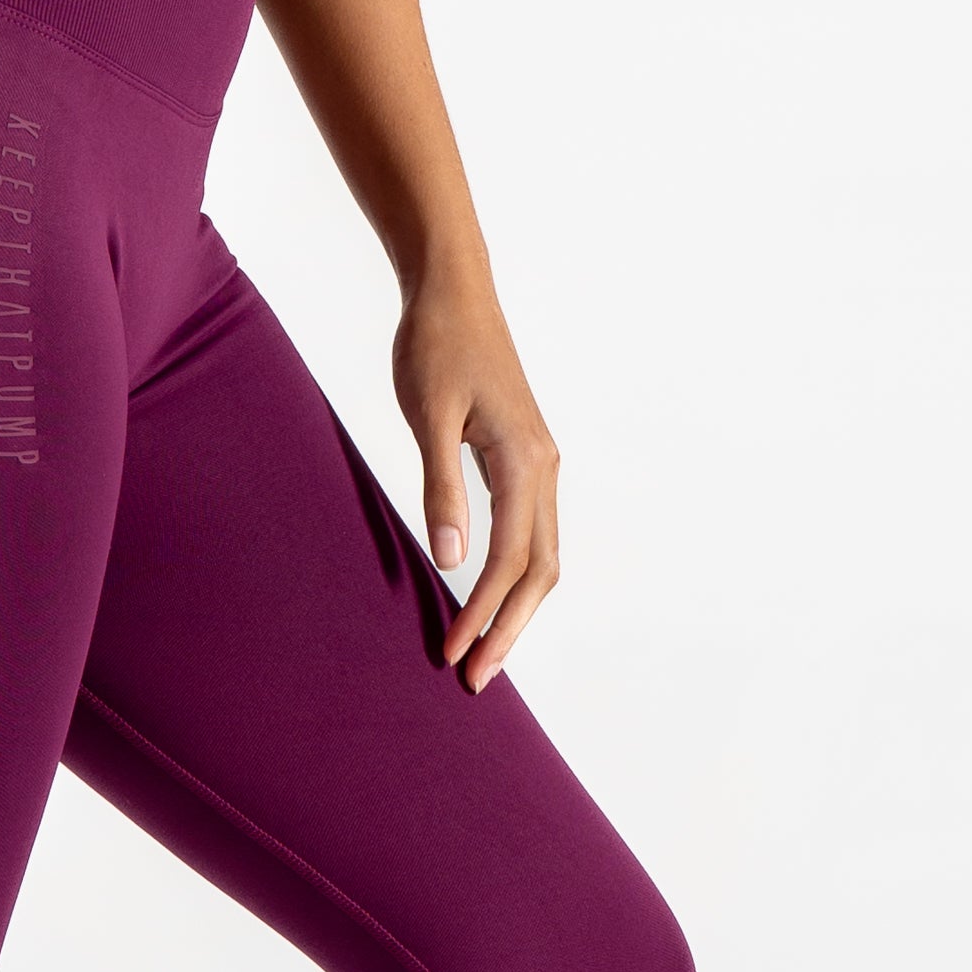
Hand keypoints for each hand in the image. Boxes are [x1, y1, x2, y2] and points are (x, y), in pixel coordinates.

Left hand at [396, 282, 559, 688]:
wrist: (454, 291)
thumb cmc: (436, 345)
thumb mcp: (428, 414)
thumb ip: (442, 488)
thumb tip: (450, 560)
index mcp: (524, 460)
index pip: (510, 559)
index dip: (483, 613)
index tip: (453, 654)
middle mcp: (543, 467)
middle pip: (541, 571)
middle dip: (509, 629)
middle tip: (475, 680)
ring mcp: (539, 464)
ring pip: (542, 555)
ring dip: (514, 608)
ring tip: (481, 651)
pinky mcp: (525, 459)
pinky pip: (531, 532)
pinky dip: (514, 575)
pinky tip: (487, 595)